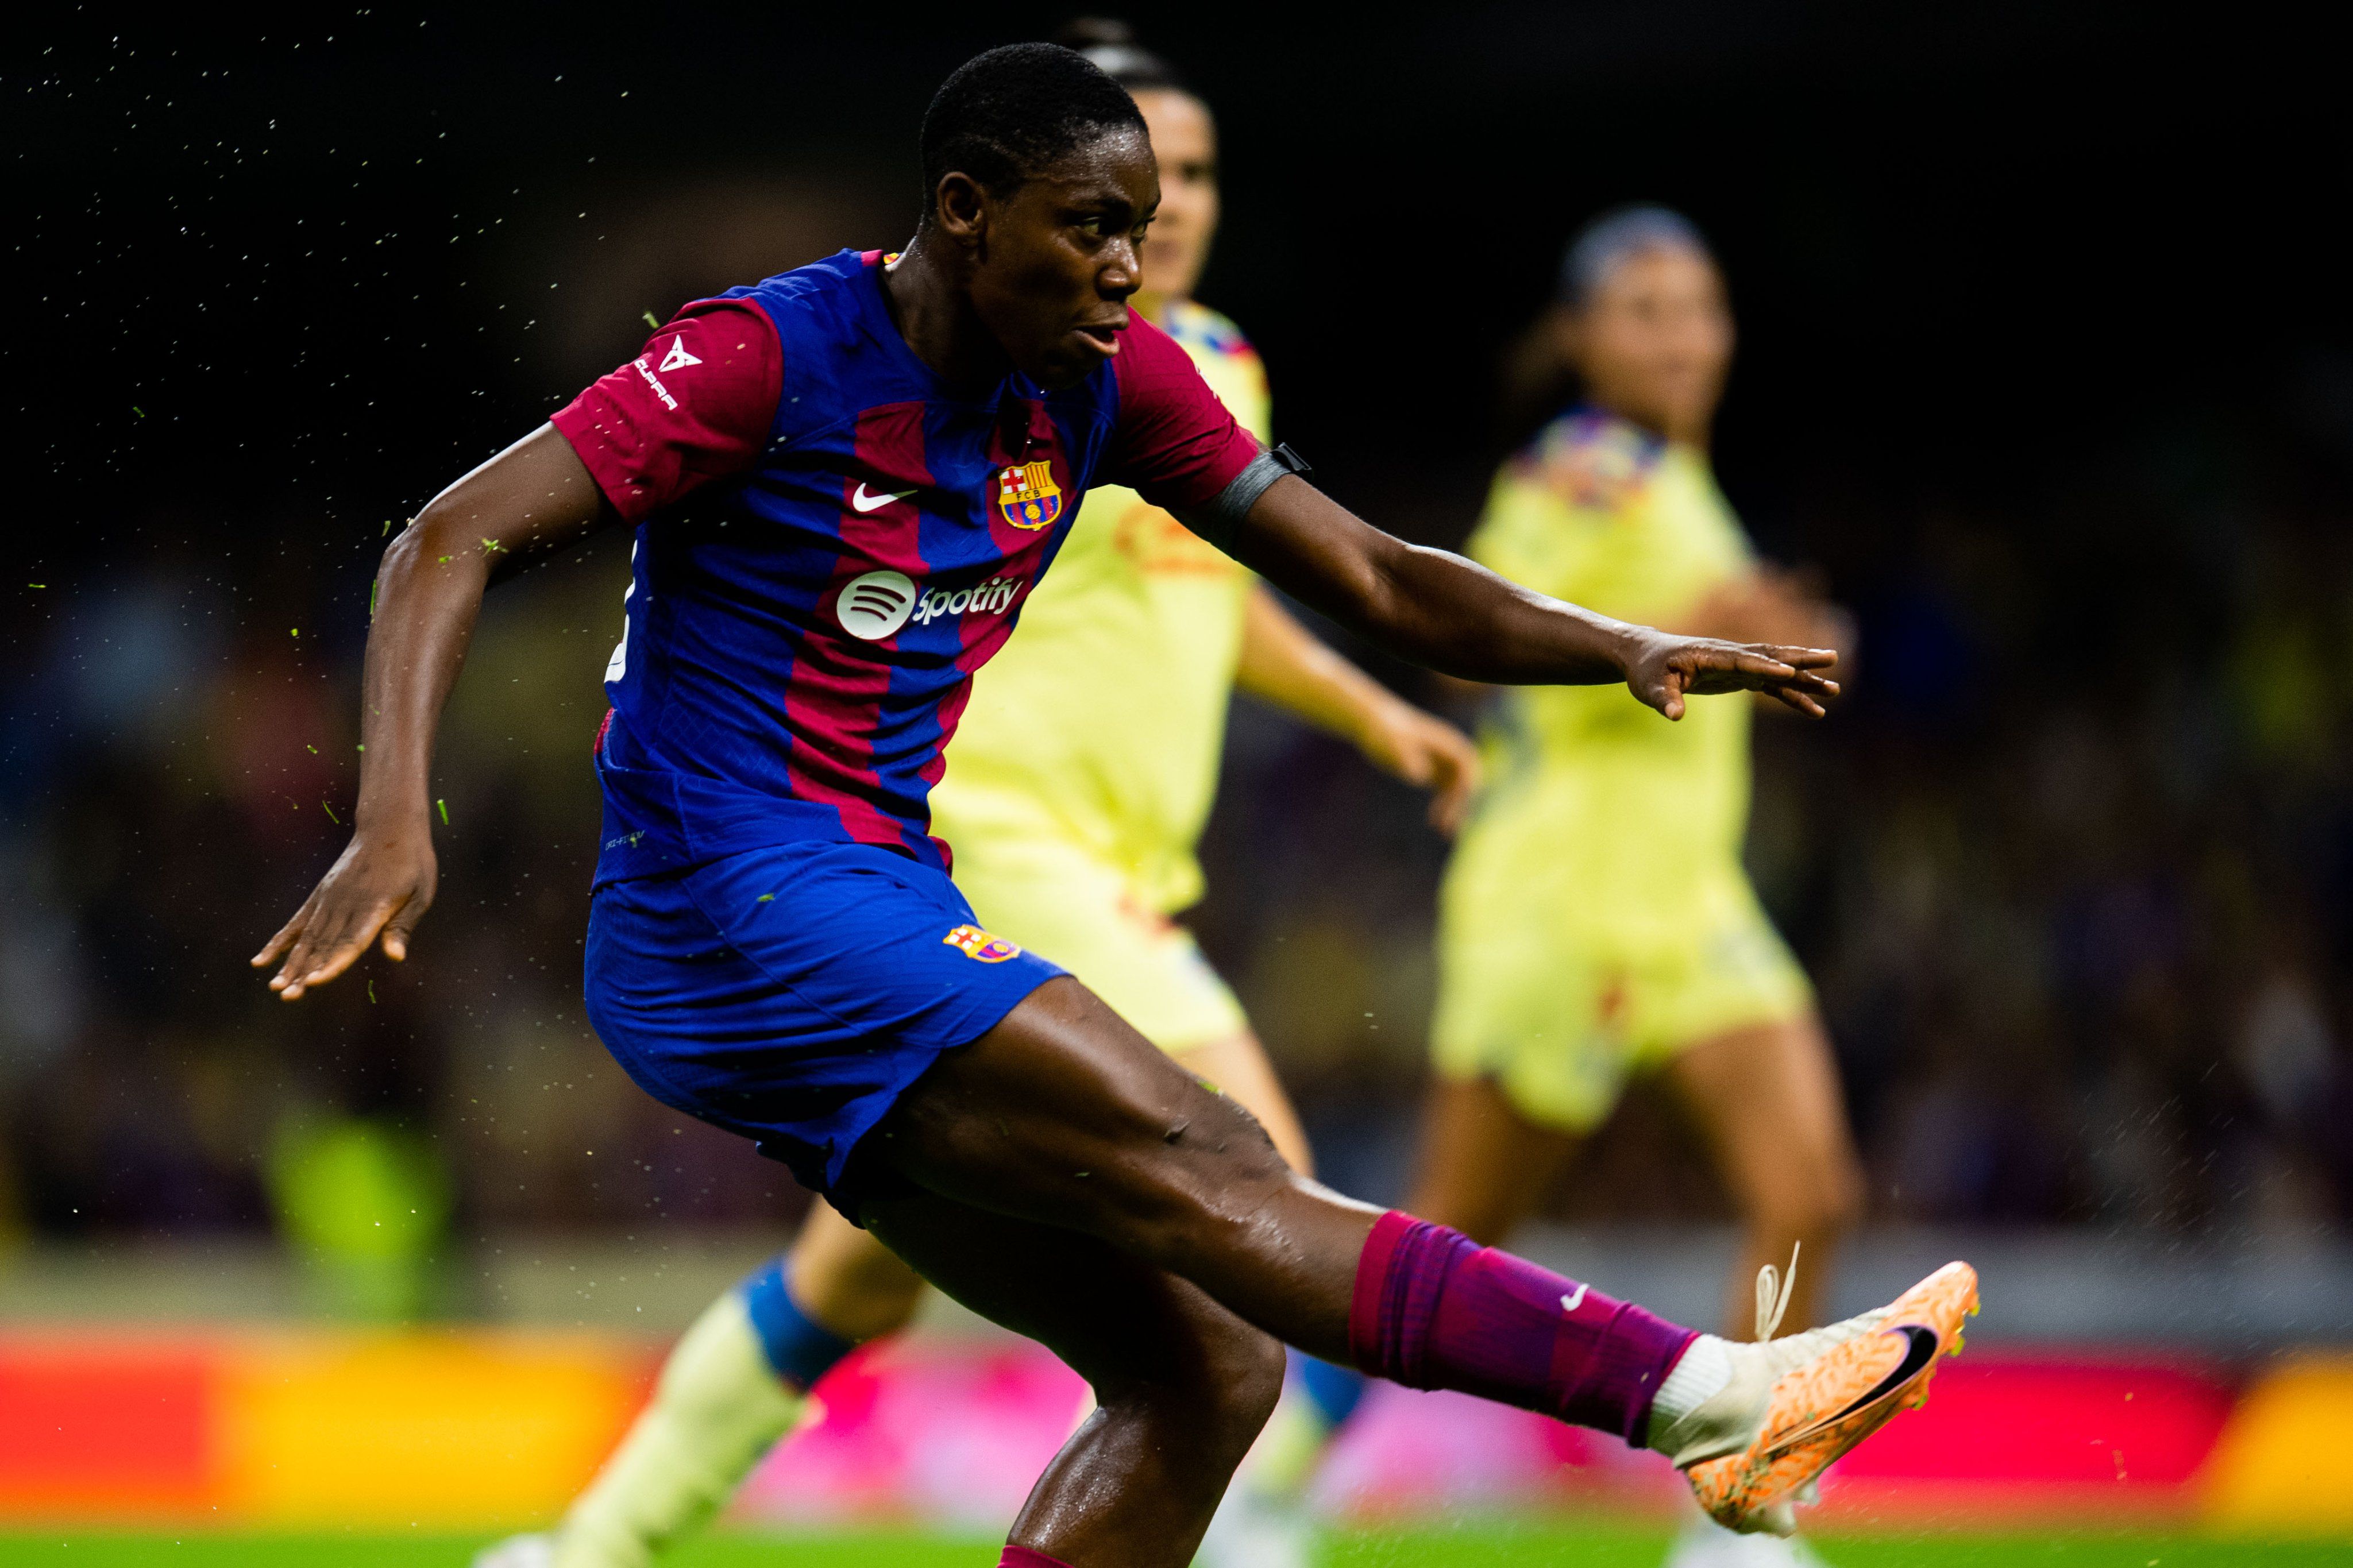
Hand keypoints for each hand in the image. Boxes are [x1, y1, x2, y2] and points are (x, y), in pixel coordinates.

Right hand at [251, 828, 437, 999]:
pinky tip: (262, 960)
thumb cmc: (413, 863)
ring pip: (307, 938)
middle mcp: (346, 905)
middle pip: (323, 945)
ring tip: (276, 988)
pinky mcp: (320, 895)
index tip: (314, 983)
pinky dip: (280, 943)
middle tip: (287, 997)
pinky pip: (296, 923)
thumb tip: (395, 957)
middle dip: (305, 973)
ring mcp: (329, 899)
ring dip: (291, 964)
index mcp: (374, 907)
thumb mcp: (420, 894)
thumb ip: (402, 927)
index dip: (332, 964)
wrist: (389, 826)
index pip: (350, 942)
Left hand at [1357, 698, 1483, 833]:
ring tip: (1443, 831)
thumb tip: (1421, 776)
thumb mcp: (1392, 743)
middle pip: (1467, 780)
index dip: (1464, 785)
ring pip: (1459, 790)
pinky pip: (1447, 792)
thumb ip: (1406, 757)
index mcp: (1446, 742)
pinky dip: (1445, 807)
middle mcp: (1450, 752)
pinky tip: (1435, 823)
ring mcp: (1443, 762)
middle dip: (1460, 803)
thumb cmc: (1384, 731)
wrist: (1375, 723)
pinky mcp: (1434, 771)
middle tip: (1446, 826)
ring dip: (1454, 810)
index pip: (1467, 765)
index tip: (1452, 805)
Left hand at [1623, 631, 1838, 720]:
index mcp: (1710, 654)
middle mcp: (1730, 655)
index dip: (1765, 667)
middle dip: (1801, 660)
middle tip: (1832, 661)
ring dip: (1805, 678)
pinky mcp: (1740, 676)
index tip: (1789, 674)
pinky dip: (1793, 695)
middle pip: (1771, 656)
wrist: (1647, 656)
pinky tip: (1814, 710)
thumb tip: (1675, 716)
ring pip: (1777, 669)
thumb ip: (1665, 700)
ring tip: (1834, 689)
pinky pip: (1772, 686)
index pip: (1742, 660)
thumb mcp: (1650, 686)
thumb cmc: (1647, 670)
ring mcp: (1738, 665)